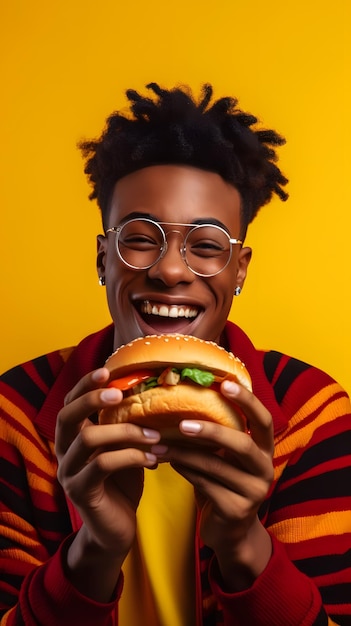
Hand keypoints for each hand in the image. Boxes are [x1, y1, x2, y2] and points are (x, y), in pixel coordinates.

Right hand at [55, 367, 160, 599]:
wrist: (116, 530)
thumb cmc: (122, 483)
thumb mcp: (123, 449)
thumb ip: (126, 425)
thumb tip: (155, 394)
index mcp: (73, 438)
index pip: (69, 404)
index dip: (84, 385)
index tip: (107, 371)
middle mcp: (64, 453)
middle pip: (66, 416)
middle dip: (91, 399)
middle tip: (120, 392)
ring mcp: (70, 473)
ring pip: (89, 439)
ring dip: (126, 431)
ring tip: (155, 435)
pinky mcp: (82, 492)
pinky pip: (103, 465)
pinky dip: (131, 456)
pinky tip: (153, 459)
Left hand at [151, 380, 273, 590]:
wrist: (231, 532)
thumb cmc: (225, 483)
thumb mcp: (228, 458)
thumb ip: (221, 435)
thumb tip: (187, 397)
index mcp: (264, 449)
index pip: (263, 420)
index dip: (247, 401)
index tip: (225, 383)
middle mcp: (264, 469)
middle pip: (241, 444)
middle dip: (210, 431)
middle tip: (181, 424)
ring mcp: (253, 492)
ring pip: (215, 466)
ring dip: (184, 453)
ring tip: (160, 443)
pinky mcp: (236, 510)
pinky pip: (205, 485)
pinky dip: (184, 471)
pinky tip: (168, 462)